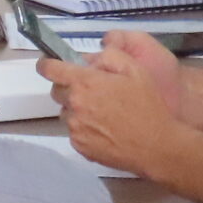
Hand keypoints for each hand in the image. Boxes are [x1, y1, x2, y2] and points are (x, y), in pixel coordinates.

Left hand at [37, 32, 183, 176]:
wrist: (156, 146)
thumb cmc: (147, 106)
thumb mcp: (135, 70)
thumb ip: (110, 56)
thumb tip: (89, 58)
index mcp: (85, 83)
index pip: (49, 69)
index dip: (47, 64)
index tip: (49, 64)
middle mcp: (74, 105)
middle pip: (57, 90)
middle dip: (69, 87)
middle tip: (92, 91)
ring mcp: (75, 128)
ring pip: (66, 111)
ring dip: (76, 108)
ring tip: (102, 113)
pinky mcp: (79, 146)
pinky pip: (74, 131)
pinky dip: (84, 127)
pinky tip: (104, 129)